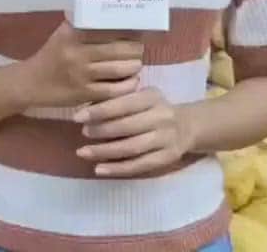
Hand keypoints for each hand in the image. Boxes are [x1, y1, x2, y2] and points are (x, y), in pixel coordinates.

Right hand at [18, 22, 143, 108]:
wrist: (30, 83)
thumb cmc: (51, 56)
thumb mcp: (62, 35)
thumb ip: (82, 25)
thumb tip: (113, 15)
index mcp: (72, 34)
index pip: (108, 29)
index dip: (127, 31)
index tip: (136, 32)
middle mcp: (76, 53)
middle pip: (118, 49)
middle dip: (135, 50)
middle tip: (139, 50)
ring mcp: (81, 74)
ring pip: (119, 69)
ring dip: (134, 66)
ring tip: (136, 64)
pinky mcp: (84, 93)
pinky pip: (114, 90)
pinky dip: (128, 85)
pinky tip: (131, 81)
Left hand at [73, 87, 195, 176]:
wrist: (188, 126)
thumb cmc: (153, 109)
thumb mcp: (141, 97)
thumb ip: (118, 101)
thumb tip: (85, 109)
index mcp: (152, 97)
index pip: (123, 103)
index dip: (99, 111)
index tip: (77, 117)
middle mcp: (162, 117)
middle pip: (127, 126)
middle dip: (101, 130)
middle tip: (83, 132)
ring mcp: (166, 139)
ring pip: (132, 148)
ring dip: (105, 152)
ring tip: (83, 152)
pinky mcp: (167, 158)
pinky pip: (139, 165)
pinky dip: (117, 169)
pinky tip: (99, 169)